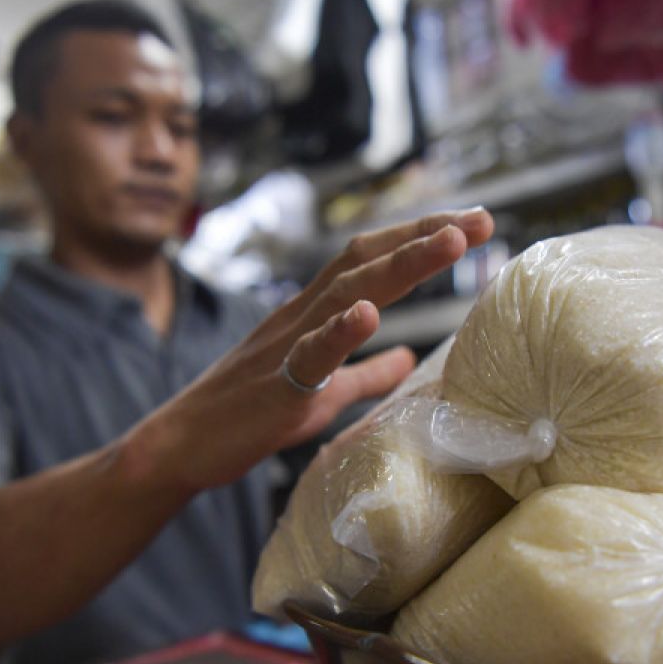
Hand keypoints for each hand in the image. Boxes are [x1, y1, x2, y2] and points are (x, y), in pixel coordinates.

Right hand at [129, 207, 494, 492]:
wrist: (181, 444)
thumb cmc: (251, 414)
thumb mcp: (324, 392)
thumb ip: (366, 372)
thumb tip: (408, 360)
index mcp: (314, 313)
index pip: (372, 259)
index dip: (420, 237)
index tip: (471, 223)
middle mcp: (302, 315)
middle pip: (367, 260)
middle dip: (425, 236)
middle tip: (481, 219)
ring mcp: (287, 346)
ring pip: (347, 293)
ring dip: (401, 265)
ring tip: (450, 243)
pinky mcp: (275, 386)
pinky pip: (309, 355)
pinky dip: (339, 331)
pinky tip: (369, 313)